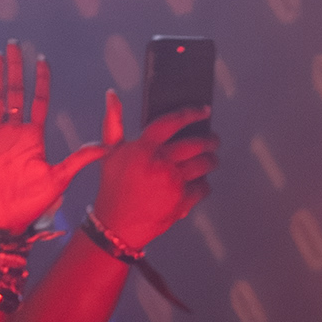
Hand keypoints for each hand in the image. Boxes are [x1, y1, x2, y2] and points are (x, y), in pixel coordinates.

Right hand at [0, 40, 98, 233]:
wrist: (8, 219)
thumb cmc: (34, 201)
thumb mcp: (60, 178)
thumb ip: (80, 159)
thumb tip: (106, 148)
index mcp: (34, 135)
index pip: (38, 100)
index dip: (40, 80)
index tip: (42, 59)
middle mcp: (14, 131)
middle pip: (16, 92)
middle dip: (17, 68)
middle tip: (15, 43)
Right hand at [91, 94, 217, 253]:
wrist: (116, 227)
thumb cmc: (113, 187)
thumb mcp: (108, 153)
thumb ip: (113, 122)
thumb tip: (112, 95)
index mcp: (142, 149)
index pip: (172, 122)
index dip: (191, 113)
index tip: (204, 110)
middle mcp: (160, 164)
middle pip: (195, 144)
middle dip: (210, 140)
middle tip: (214, 140)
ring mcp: (172, 184)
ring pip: (203, 165)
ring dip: (211, 160)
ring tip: (211, 159)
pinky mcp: (181, 203)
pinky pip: (203, 188)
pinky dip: (204, 184)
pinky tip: (199, 182)